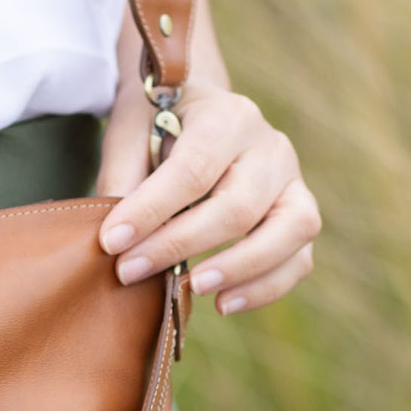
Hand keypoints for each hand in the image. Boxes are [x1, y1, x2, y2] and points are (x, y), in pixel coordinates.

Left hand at [93, 82, 320, 314]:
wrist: (193, 107)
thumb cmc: (155, 126)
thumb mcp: (129, 135)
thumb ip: (123, 180)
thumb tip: (117, 241)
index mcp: (225, 117)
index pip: (193, 170)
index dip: (150, 211)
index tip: (110, 242)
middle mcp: (270, 145)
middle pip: (238, 206)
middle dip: (179, 246)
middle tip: (129, 271)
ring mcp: (292, 180)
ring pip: (290, 230)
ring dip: (240, 268)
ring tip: (192, 288)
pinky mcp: (298, 213)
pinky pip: (300, 257)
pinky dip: (267, 286)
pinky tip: (225, 302)